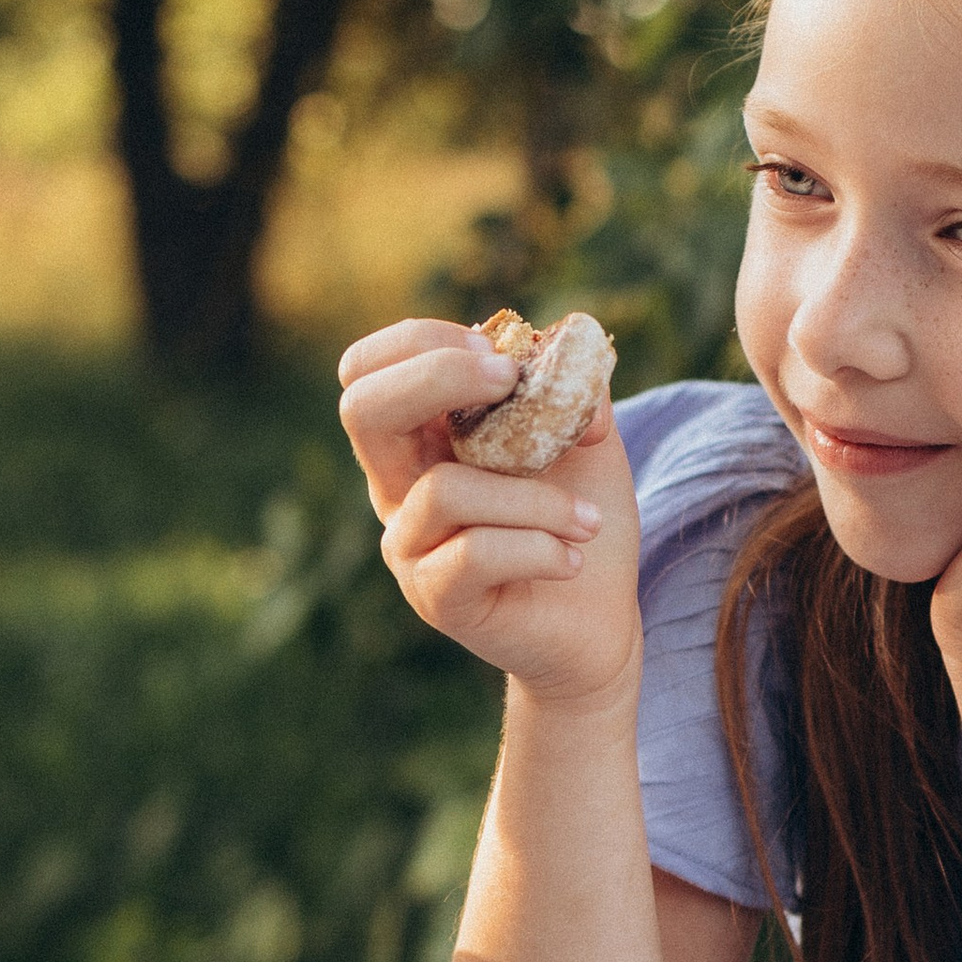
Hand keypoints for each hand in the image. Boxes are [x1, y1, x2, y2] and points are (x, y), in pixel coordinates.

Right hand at [336, 316, 641, 708]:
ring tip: (587, 521)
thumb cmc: (582, 519)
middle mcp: (399, 486)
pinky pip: (472, 554)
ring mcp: (409, 545)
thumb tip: (564, 353)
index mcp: (423, 438)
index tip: (504, 357)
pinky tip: (572, 560)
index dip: (424, 342)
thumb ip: (575, 387)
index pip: (369, 370)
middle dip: (438, 377)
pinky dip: (537, 547)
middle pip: (362, 408)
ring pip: (444, 490)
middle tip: (511, 382)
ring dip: (534, 497)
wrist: (600, 619)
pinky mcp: (435, 597)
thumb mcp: (589, 439)